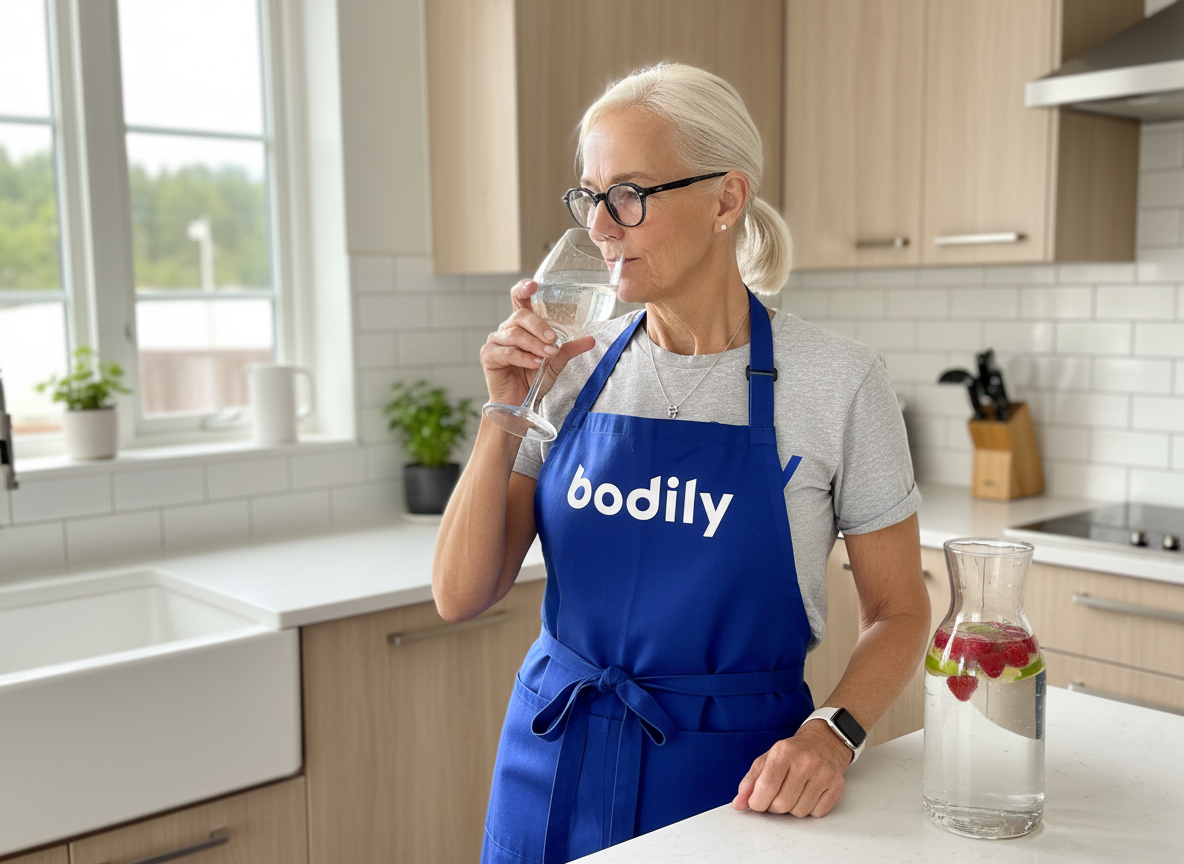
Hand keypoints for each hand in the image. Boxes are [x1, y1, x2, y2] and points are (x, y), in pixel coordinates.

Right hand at [479, 280, 594, 406]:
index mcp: (521, 325)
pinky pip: (507, 352)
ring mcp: (496, 341)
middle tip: (553, 339)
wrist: (520, 403)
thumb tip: (591, 340)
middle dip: (539, 326)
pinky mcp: (489, 355)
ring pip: (515, 334)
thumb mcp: (556, 361)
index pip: (519, 299)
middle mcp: (507, 329)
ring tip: (547, 355)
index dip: (524, 289)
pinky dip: (524, 358)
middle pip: (521, 315)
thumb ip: (569, 348)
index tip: (534, 285)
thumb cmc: (534, 379)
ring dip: (535, 344)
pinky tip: (536, 364)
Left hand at [731, 720, 851, 816]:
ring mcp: (823, 773)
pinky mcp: (836, 785)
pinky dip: (810, 809)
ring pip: (799, 812)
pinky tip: (809, 794)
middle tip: (776, 796)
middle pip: (782, 804)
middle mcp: (805, 761)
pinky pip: (817, 813)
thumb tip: (738, 804)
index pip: (766, 787)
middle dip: (774, 806)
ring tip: (794, 792)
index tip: (757, 802)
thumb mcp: (767, 759)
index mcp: (783, 752)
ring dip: (792, 808)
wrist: (825, 741)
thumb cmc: (793, 752)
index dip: (757, 802)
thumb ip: (750, 782)